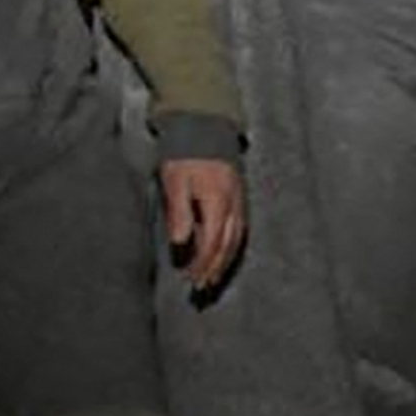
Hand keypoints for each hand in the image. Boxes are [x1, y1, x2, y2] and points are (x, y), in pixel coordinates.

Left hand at [161, 157, 244, 293]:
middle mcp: (233, 206)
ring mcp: (239, 202)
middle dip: (214, 268)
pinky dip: (231, 247)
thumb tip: (180, 243)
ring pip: (236, 240)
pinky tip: (224, 254)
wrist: (205, 127)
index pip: (211, 242)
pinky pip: (239, 230)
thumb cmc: (185, 154)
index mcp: (217, 203)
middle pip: (227, 246)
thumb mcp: (175, 181)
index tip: (190, 279)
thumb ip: (179, 212)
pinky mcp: (239, 199)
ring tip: (212, 278)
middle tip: (201, 288)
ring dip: (224, 262)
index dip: (202, 263)